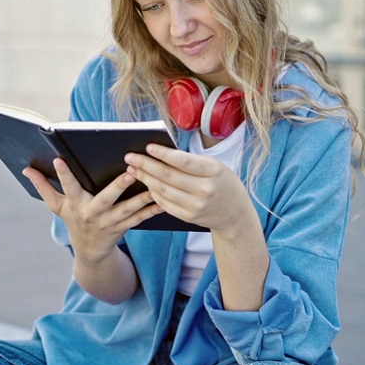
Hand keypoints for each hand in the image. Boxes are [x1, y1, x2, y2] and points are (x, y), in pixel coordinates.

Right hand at [23, 159, 161, 261]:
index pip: (67, 187)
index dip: (62, 174)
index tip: (59, 159)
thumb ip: (43, 187)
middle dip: (117, 187)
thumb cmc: (73, 221)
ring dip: (141, 198)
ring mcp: (109, 223)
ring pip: (127, 210)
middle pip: (105, 199)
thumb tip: (25, 169)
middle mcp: (92, 214)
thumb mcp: (56, 206)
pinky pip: (140, 219)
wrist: (89, 253)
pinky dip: (152, 210)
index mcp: (74, 205)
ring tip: (153, 185)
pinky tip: (163, 201)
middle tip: (129, 173)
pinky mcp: (124, 228)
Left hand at [124, 144, 254, 235]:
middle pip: (168, 176)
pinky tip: (145, 183)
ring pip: (163, 190)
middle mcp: (205, 190)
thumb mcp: (215, 166)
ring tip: (133, 169)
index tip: (147, 147)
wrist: (235, 214)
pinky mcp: (188, 217)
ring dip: (145, 179)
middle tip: (130, 157)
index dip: (163, 154)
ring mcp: (196, 206)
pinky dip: (153, 193)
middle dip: (146, 165)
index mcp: (213, 171)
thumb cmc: (222, 182)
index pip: (183, 161)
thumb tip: (160, 153)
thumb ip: (191, 161)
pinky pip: (165, 203)